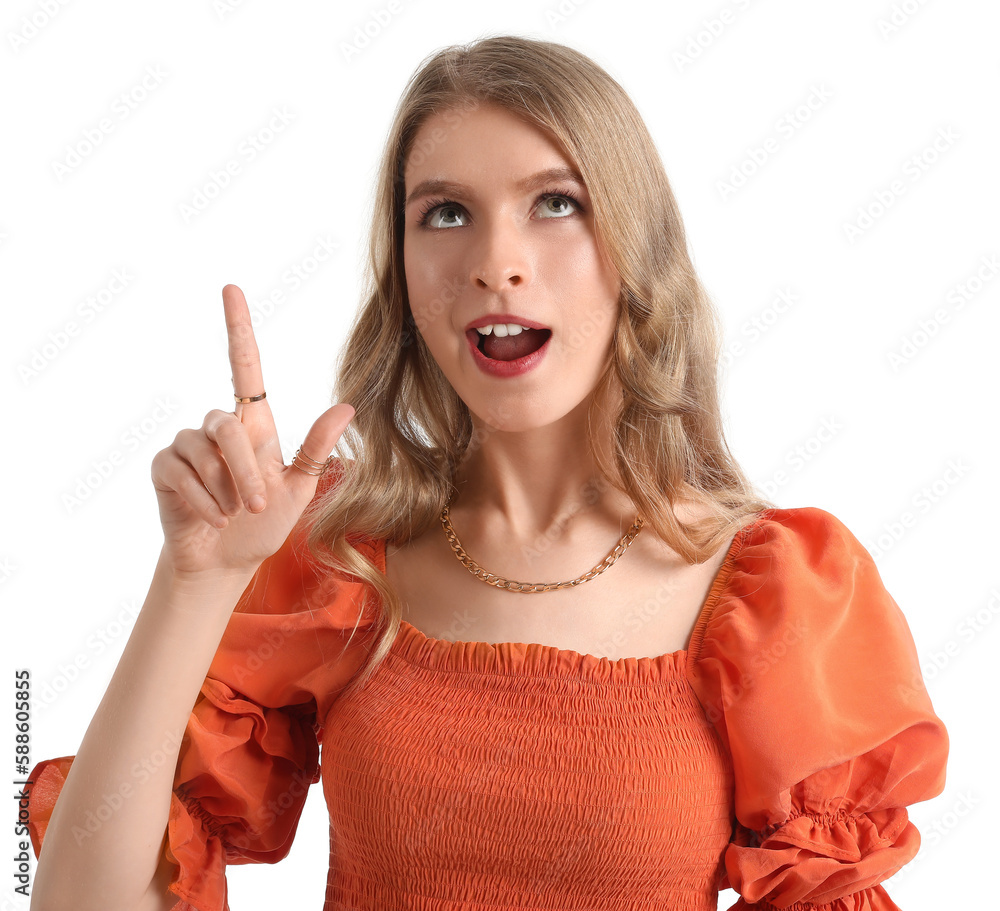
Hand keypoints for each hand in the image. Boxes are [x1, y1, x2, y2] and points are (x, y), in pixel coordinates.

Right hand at [150, 284, 353, 576]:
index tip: (232, 289)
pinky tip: (212, 520)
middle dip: (245, 471)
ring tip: (233, 515)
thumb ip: (316, 449)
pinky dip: (202, 502)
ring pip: (204, 451)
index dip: (238, 328)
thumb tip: (347, 406)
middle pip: (227, 424)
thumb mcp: (299, 488)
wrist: (226, 562)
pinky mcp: (164, 468)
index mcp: (254, 426)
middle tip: (258, 507)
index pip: (245, 367)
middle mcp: (218, 428)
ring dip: (225, 491)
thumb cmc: (263, 525)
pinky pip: (180, 473)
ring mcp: (188, 446)